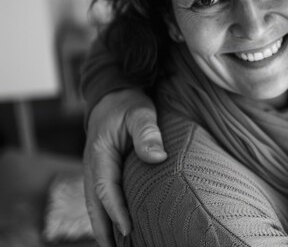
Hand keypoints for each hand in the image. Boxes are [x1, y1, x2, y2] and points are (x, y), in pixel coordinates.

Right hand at [83, 88, 166, 246]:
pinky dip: (106, 210)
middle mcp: (92, 165)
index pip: (107, 189)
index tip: (127, 230)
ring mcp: (95, 168)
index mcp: (99, 154)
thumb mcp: (140, 113)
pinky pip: (102, 194)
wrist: (113, 93)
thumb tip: (157, 157)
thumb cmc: (128, 103)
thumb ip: (147, 133)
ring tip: (116, 245)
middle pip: (94, 203)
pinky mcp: (102, 168)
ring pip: (95, 202)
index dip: (116, 212)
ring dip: (103, 223)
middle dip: (103, 228)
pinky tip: (119, 223)